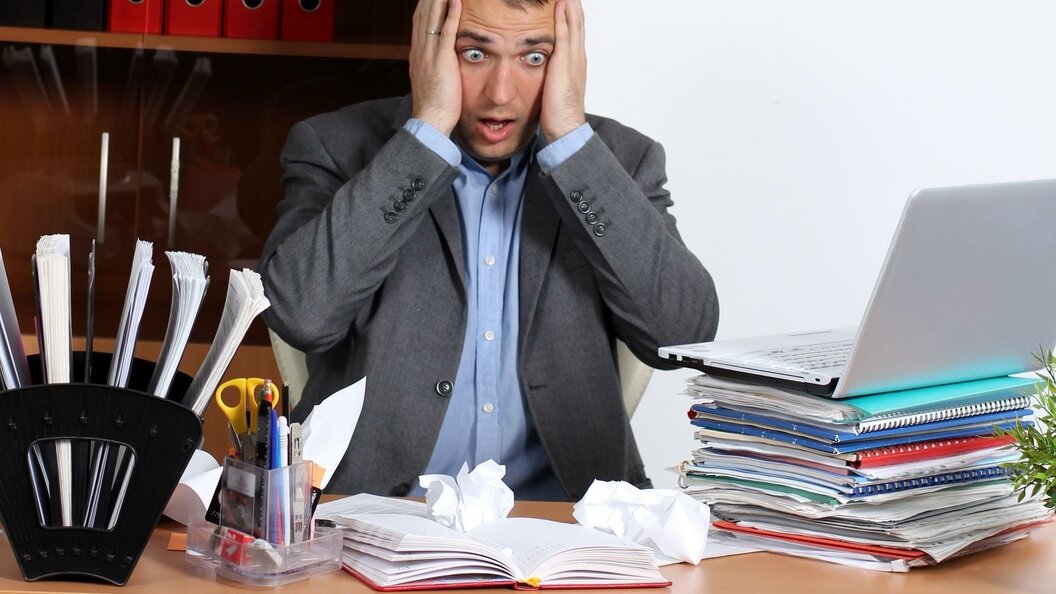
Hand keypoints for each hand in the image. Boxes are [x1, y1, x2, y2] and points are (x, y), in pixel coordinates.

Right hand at [409, 0, 461, 134]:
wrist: (430, 120)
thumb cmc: (434, 106)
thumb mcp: (430, 81)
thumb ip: (434, 67)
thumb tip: (441, 63)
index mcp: (417, 55)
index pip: (419, 23)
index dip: (425, 6)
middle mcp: (419, 50)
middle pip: (423, 14)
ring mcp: (429, 54)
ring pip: (432, 17)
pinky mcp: (441, 60)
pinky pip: (446, 31)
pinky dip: (451, 13)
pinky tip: (456, 0)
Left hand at [540, 0, 587, 141]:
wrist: (566, 127)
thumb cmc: (558, 113)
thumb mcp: (554, 87)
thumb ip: (551, 75)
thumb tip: (543, 71)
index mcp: (575, 63)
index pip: (575, 31)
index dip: (572, 14)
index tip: (568, 0)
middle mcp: (578, 57)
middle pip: (578, 22)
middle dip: (573, 4)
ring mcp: (573, 59)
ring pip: (574, 23)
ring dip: (570, 5)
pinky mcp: (564, 63)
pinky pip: (565, 33)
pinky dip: (563, 17)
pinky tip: (560, 3)